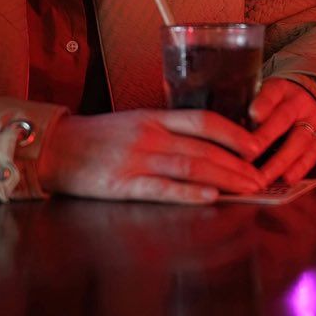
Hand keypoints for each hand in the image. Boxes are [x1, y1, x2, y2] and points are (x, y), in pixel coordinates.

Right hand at [37, 109, 268, 203]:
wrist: (52, 147)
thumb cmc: (95, 138)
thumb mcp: (134, 123)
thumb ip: (166, 131)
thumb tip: (205, 146)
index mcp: (154, 118)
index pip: (204, 121)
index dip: (234, 134)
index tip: (255, 147)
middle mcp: (150, 135)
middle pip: (204, 147)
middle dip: (238, 164)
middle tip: (262, 178)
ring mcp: (136, 159)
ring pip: (191, 166)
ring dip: (224, 178)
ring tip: (248, 189)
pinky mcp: (122, 184)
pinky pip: (162, 188)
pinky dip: (188, 192)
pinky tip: (209, 197)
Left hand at [248, 79, 315, 183]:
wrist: (308, 101)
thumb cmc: (274, 105)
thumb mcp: (263, 97)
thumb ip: (248, 109)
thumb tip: (226, 134)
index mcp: (280, 89)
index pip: (272, 93)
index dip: (263, 104)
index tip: (253, 115)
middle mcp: (298, 103)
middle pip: (283, 118)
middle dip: (266, 138)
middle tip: (247, 157)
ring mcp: (313, 121)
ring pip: (299, 140)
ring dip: (280, 161)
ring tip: (263, 178)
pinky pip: (312, 154)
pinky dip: (300, 168)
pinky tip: (287, 179)